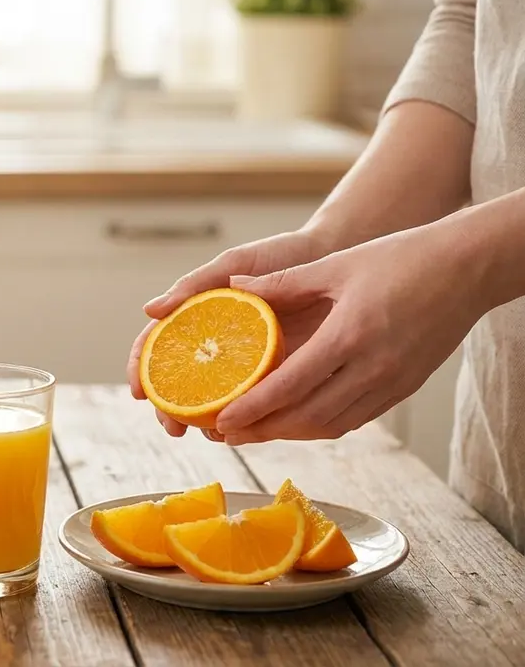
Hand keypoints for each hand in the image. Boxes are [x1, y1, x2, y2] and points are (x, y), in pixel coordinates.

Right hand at [127, 230, 332, 438]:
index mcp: (199, 318)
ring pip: (218, 401)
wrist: (339, 256)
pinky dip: (250, 421)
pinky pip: (261, 404)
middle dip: (170, 411)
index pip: (158, 347)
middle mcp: (221, 345)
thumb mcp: (234, 264)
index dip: (142, 371)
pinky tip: (247, 431)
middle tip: (172, 428)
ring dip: (206, 424)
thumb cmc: (284, 256)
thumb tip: (149, 310)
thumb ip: (194, 284)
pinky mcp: (284, 376)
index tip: (140, 393)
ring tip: (209, 434)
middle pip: (181, 384)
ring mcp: (251, 363)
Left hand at [214, 224, 481, 444]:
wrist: (469, 267)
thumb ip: (283, 282)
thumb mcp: (336, 265)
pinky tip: (298, 419)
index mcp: (349, 334)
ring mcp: (392, 382)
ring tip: (256, 431)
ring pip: (332, 424)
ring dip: (291, 433)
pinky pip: (356, 418)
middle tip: (228, 433)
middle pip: (308, 416)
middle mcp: (372, 367)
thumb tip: (235, 285)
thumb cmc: (402, 258)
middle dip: (264, 430)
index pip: (290, 385)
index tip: (223, 420)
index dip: (254, 408)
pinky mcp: (405, 387)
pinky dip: (322, 424)